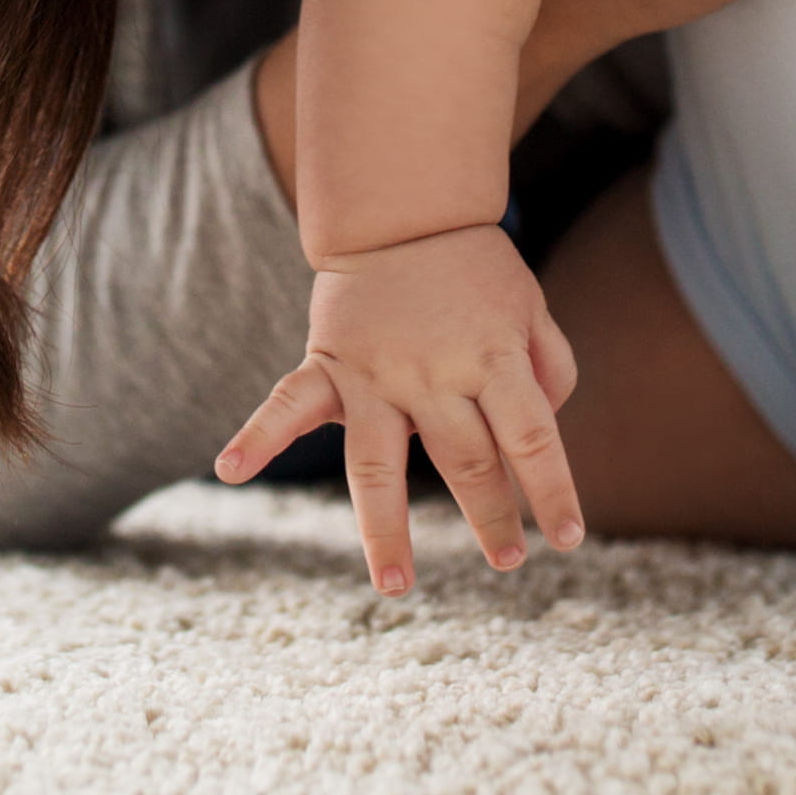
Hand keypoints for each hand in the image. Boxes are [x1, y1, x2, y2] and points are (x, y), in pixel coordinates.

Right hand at [214, 224, 584, 592]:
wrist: (403, 208)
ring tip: (395, 586)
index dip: (551, 490)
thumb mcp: (531, 310)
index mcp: (492, 357)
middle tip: (508, 560)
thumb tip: (535, 445)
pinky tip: (229, 469)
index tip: (565, 540)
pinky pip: (287, 403)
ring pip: (377, 465)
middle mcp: (433, 372)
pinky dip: (257, 435)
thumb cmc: (475, 269)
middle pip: (465, 460)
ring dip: (385, 530)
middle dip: (490, 515)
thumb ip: (548, 372)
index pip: (530, 437)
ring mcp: (374, 373)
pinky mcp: (328, 363)